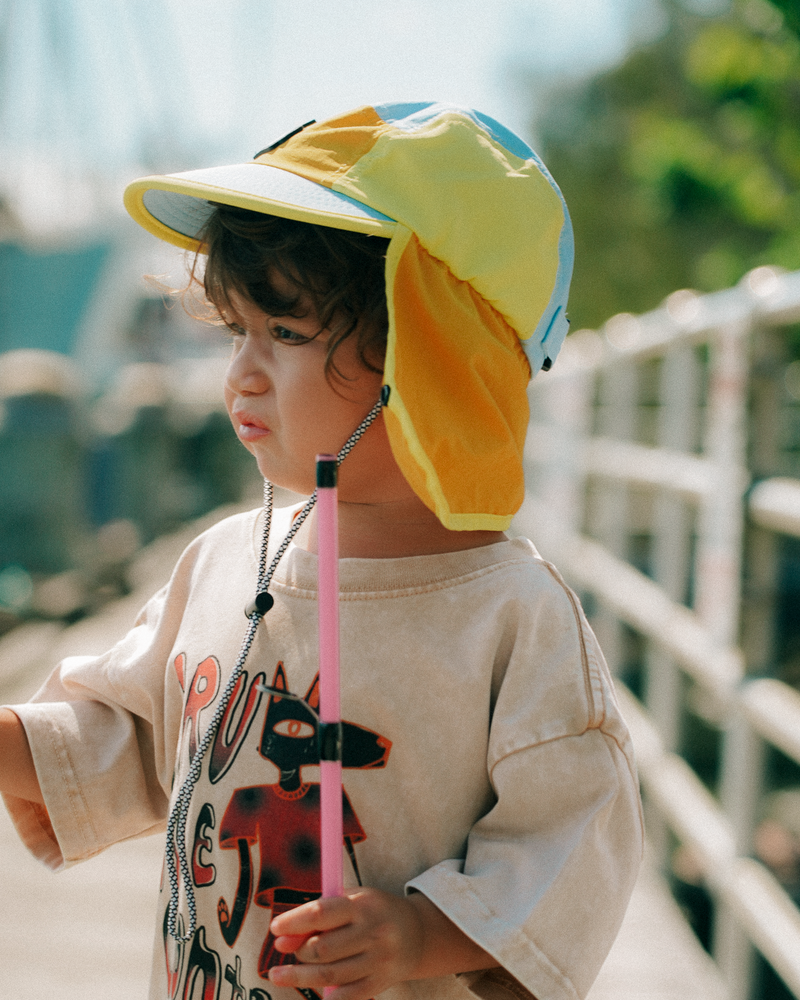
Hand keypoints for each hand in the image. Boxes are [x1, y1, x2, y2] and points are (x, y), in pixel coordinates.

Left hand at [268, 888, 497, 999]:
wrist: (417, 933)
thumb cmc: (371, 913)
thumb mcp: (348, 903)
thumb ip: (316, 917)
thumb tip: (281, 940)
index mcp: (362, 904)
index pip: (321, 913)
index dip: (294, 922)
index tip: (275, 929)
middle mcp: (372, 931)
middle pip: (323, 948)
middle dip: (299, 952)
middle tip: (287, 951)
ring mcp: (379, 959)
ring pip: (330, 975)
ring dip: (300, 977)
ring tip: (278, 975)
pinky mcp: (383, 981)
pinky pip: (349, 995)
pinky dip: (329, 996)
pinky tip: (318, 992)